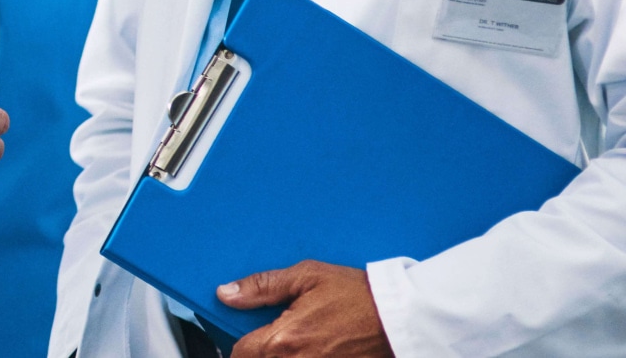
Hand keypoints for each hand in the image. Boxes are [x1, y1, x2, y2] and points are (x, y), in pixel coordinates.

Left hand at [219, 261, 391, 356]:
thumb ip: (262, 287)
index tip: (244, 339)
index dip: (237, 347)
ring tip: (294, 345)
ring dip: (280, 357)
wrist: (401, 316)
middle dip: (258, 354)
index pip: (240, 354)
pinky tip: (309, 349)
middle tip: (271, 339)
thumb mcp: (306, 277)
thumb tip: (226, 293)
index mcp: (284, 339)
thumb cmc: (357, 294)